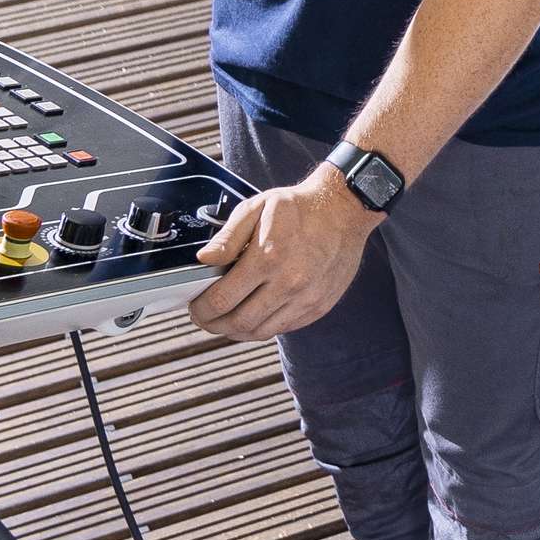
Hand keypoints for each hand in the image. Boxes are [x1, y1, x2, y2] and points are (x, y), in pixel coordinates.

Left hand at [189, 171, 379, 339]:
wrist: (345, 210)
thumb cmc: (300, 207)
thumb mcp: (257, 208)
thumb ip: (228, 236)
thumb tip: (204, 260)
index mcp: (268, 258)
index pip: (221, 300)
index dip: (201, 309)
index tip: (195, 307)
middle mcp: (289, 283)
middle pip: (238, 322)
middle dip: (213, 324)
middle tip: (205, 317)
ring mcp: (306, 298)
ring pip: (260, 332)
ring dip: (236, 331)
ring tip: (226, 320)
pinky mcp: (318, 306)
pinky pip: (283, 328)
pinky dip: (263, 327)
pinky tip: (254, 314)